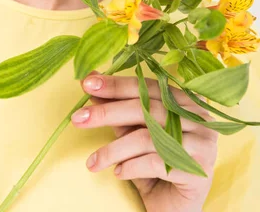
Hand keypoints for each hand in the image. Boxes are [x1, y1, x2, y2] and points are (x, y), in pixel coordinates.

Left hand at [71, 70, 217, 211]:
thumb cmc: (154, 166)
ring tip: (93, 162)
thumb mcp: (131, 135)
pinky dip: (131, 167)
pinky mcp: (199, 169)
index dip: (115, 84)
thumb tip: (90, 81)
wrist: (175, 209)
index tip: (87, 83)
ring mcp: (202, 142)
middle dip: (107, 112)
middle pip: (145, 108)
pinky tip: (118, 173)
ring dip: (113, 150)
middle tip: (77, 119)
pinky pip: (156, 162)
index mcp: (183, 101)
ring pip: (147, 137)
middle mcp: (197, 117)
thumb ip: (116, 110)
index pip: (145, 86)